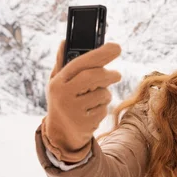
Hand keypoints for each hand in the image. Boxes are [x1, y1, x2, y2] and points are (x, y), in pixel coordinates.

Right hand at [41, 41, 121, 162]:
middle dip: (110, 74)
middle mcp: (63, 94)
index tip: (116, 47)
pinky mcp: (83, 124)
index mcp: (58, 81)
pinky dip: (102, 109)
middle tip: (118, 75)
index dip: (101, 54)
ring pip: (102, 94)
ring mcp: (72, 111)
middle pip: (95, 76)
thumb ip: (62, 62)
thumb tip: (64, 41)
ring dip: (106, 94)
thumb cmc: (62, 101)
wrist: (59, 135)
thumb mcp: (58, 83)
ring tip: (96, 98)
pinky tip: (92, 112)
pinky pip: (103, 110)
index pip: (81, 63)